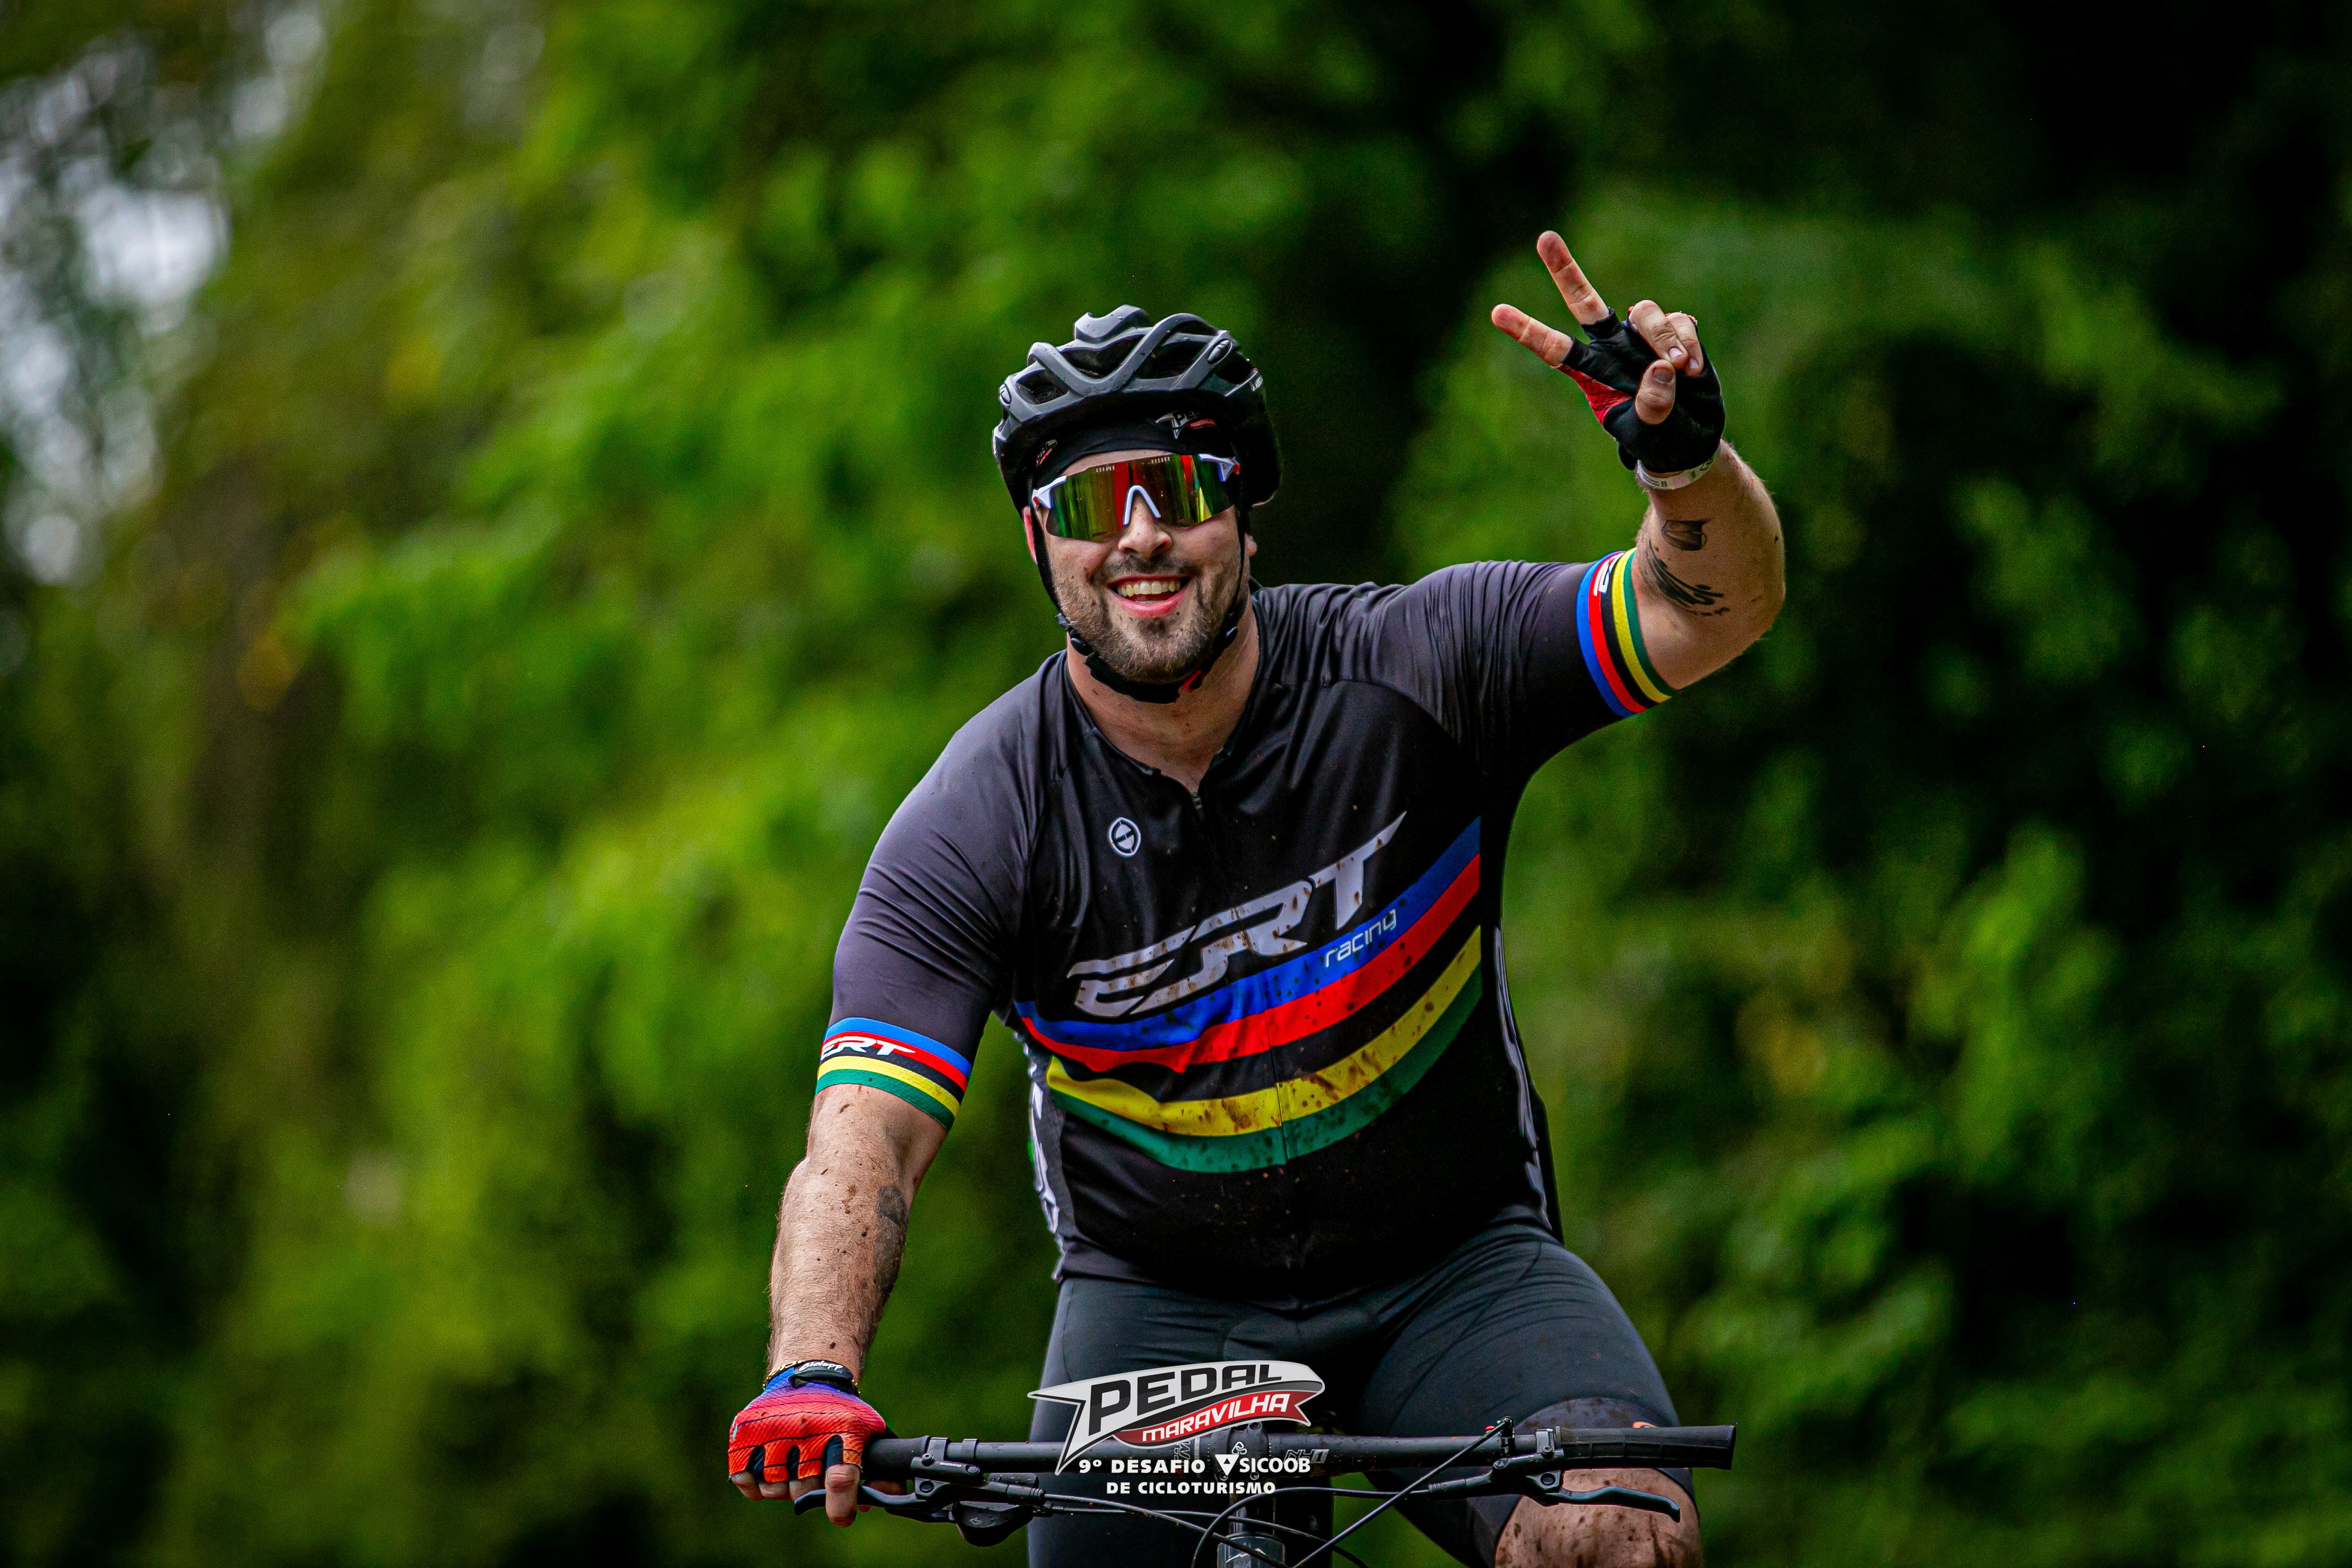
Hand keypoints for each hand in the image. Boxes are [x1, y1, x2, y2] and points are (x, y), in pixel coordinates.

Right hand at [726, 1369, 888, 1526]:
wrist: (808, 1374)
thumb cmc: (841, 1412)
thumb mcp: (868, 1431)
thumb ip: (881, 1468)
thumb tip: (884, 1499)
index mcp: (841, 1429)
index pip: (840, 1478)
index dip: (840, 1506)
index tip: (841, 1517)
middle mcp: (806, 1427)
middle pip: (804, 1489)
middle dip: (809, 1491)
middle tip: (812, 1473)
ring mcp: (772, 1429)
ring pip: (773, 1489)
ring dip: (782, 1486)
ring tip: (791, 1465)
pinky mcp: (745, 1432)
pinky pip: (744, 1479)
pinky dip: (753, 1483)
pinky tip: (766, 1467)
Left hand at [1490, 231, 1724, 474]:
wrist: (1692, 437)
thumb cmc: (1660, 439)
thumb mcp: (1650, 433)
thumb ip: (1652, 406)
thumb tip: (1661, 366)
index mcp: (1591, 374)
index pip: (1554, 349)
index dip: (1527, 331)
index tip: (1497, 312)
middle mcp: (1612, 347)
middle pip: (1585, 303)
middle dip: (1565, 270)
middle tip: (1544, 238)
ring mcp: (1642, 337)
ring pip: (1645, 312)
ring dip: (1663, 338)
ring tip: (1681, 369)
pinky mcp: (1676, 330)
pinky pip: (1681, 321)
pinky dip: (1689, 344)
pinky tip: (1695, 370)